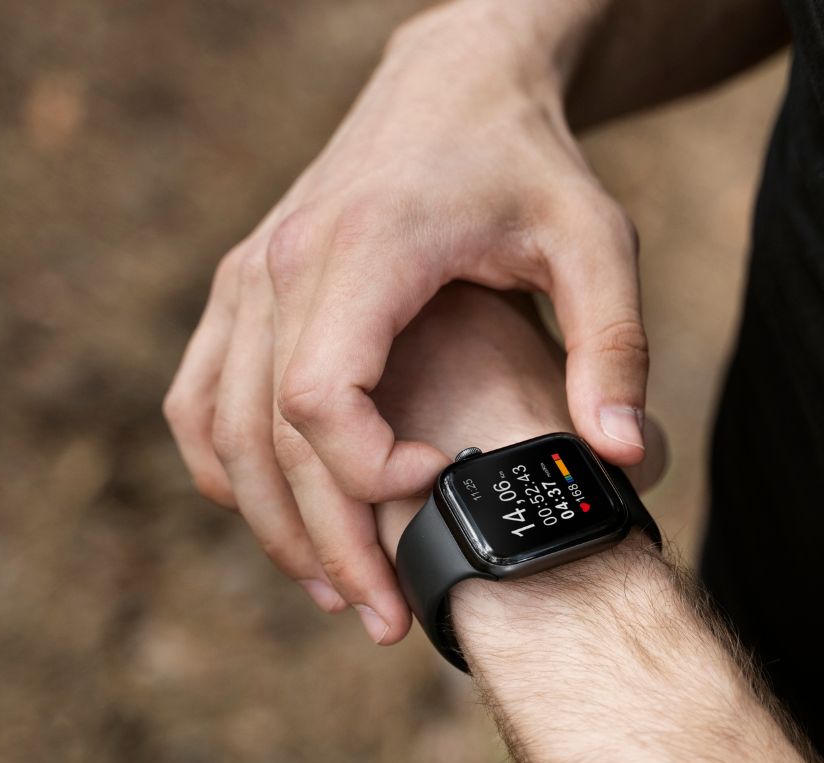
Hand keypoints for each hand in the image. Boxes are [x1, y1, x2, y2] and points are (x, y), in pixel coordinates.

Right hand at [161, 1, 648, 639]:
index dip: (366, 473)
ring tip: (340, 594)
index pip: (317, 395)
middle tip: (387, 618)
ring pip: (220, 429)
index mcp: (366, 249)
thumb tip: (622, 460)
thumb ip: (614, 347)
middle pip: (267, 436)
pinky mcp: (244, 287)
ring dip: (271, 523)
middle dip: (326, 540)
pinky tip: (278, 522)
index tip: (441, 491)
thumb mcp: (594, 241)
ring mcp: (250, 274)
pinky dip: (226, 470)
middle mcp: (284, 262)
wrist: (454, 84)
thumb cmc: (527, 163)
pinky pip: (201, 398)